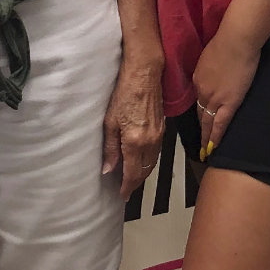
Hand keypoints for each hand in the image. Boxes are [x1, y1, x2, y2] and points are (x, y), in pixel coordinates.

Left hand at [102, 59, 163, 198]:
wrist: (144, 74)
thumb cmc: (123, 94)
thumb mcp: (110, 121)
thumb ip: (110, 148)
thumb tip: (108, 170)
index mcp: (135, 142)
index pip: (132, 172)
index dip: (127, 186)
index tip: (122, 195)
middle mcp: (150, 142)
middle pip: (144, 171)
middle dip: (135, 183)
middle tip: (126, 191)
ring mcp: (158, 136)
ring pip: (152, 163)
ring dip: (143, 174)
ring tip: (132, 180)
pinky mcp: (162, 129)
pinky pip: (156, 153)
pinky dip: (149, 162)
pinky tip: (142, 162)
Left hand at [193, 27, 260, 159]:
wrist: (235, 43)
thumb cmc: (225, 43)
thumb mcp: (209, 57)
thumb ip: (209, 69)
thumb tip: (213, 74)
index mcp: (198, 79)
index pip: (199, 98)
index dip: (201, 109)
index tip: (201, 118)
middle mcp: (202, 91)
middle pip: (201, 113)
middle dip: (200, 128)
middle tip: (199, 142)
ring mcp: (214, 99)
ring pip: (208, 122)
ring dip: (206, 137)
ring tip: (204, 150)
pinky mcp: (229, 103)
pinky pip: (220, 124)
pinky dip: (215, 137)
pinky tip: (213, 147)